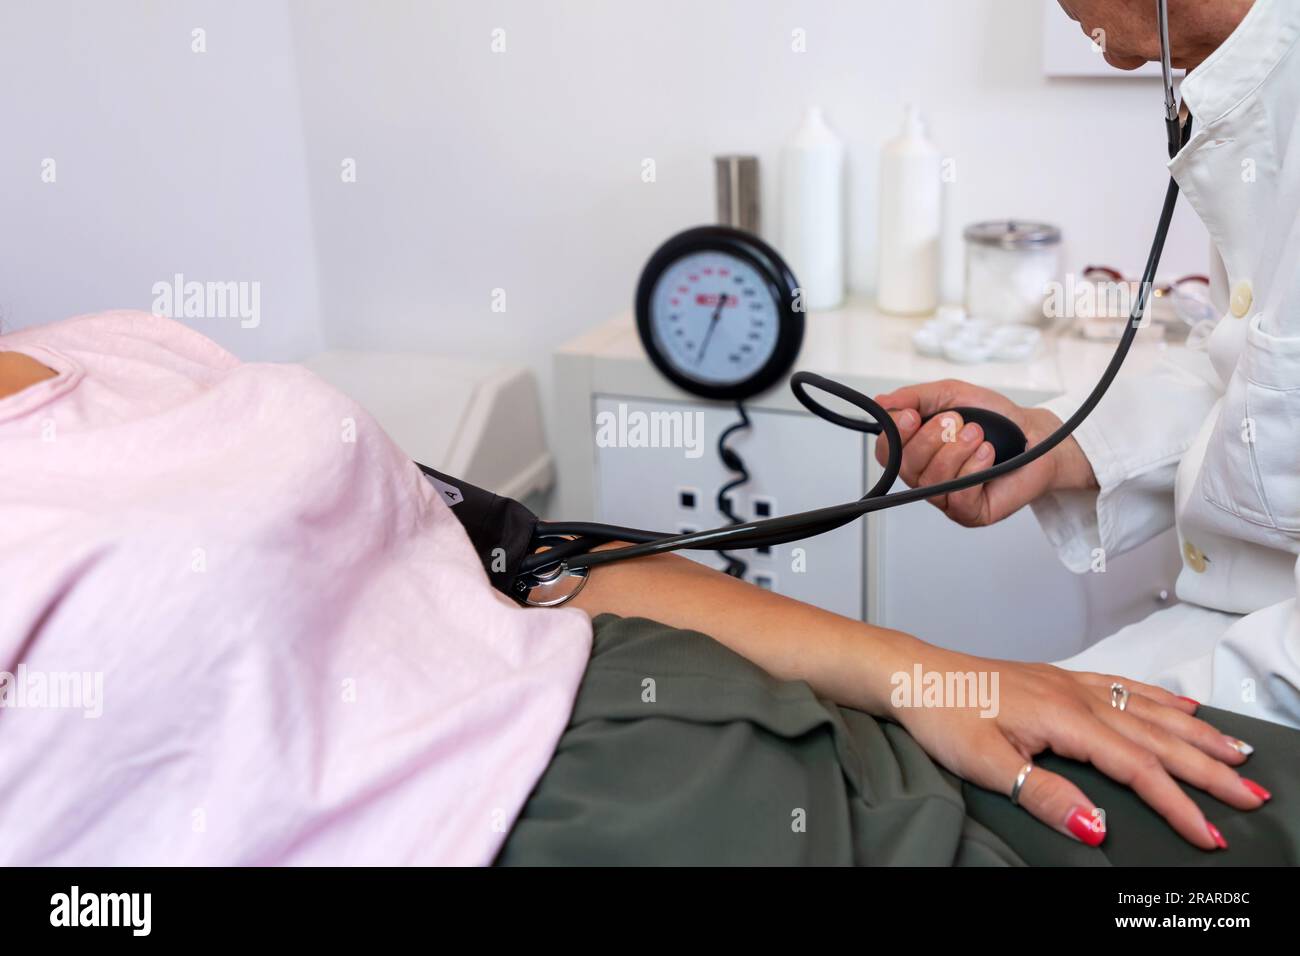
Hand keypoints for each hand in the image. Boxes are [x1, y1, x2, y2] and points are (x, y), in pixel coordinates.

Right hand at [872, 378, 1095, 526]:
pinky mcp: (970, 513)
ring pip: (932, 480)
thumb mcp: (952, 395)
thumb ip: (916, 397)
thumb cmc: (997, 421)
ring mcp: (947, 498)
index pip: (887, 451)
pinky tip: (987, 454)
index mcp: (919, 451)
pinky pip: (958, 497)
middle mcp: (928, 477)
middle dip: (930, 439)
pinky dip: (972, 470)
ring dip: (955, 451)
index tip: (911, 415)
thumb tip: (882, 402)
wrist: (1037, 436)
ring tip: (977, 434)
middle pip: (906, 466)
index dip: (894, 435)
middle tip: (956, 421)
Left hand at [892, 643, 1267, 849]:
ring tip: (1236, 753)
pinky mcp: (1059, 680)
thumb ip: (1045, 795)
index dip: (1178, 804)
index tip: (1208, 832)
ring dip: (1195, 734)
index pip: (1138, 769)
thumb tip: (1096, 825)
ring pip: (1149, 711)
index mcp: (1066, 719)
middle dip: (1209, 770)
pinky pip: (1125, 688)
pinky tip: (1178, 707)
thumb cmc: (942, 712)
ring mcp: (1071, 685)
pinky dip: (1160, 700)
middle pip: (1157, 738)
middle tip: (1251, 794)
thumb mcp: (986, 763)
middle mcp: (1077, 697)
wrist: (914, 675)